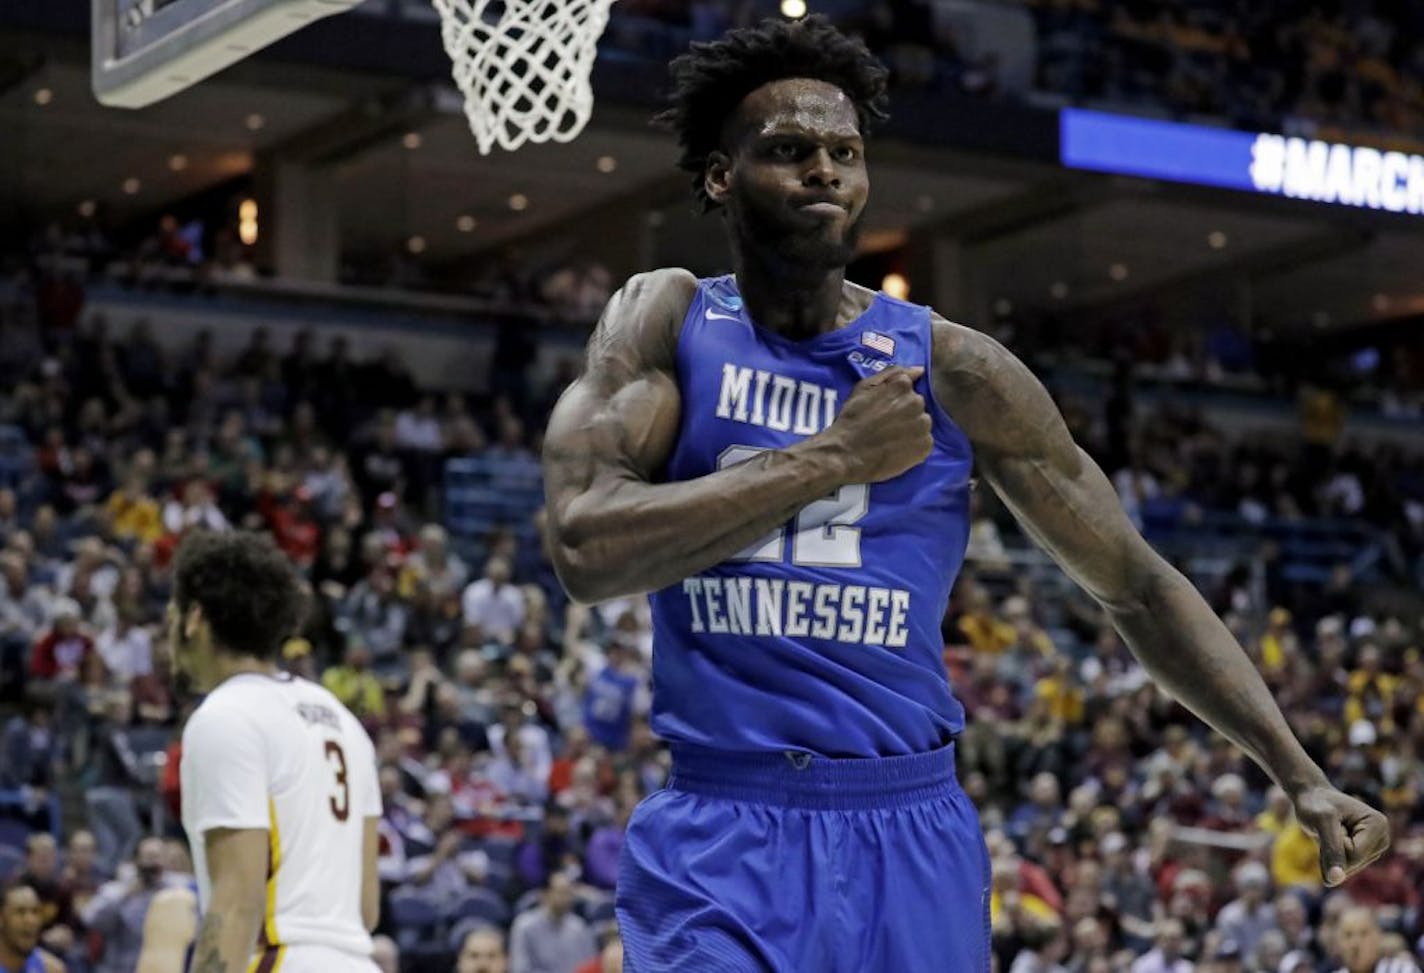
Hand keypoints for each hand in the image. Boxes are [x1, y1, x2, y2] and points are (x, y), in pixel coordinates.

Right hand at [818, 366, 931, 483]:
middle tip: (886, 425)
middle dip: (904, 412)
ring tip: (892, 438)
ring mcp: (923, 425)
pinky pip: (924, 441)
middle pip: (916, 405)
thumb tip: (918, 370)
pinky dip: (914, 445)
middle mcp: (917, 403)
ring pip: (921, 423)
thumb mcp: (863, 388)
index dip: (894, 399)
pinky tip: (898, 448)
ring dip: (911, 428)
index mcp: (902, 385)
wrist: (847, 454)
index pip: (907, 388)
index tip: (882, 410)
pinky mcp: (925, 446)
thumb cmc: (852, 419)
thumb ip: (891, 373)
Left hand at [1291, 785, 1389, 885]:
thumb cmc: (1316, 804)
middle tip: (1328, 828)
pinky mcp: (1364, 856)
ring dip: (1330, 854)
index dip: (1335, 843)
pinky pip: (1343, 869)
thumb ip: (1331, 850)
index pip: (1355, 855)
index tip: (1332, 822)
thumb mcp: (1321, 821)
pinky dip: (1329, 859)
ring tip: (1330, 834)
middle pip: (1353, 864)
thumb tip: (1335, 880)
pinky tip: (1329, 843)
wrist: (1311, 797)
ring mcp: (1374, 849)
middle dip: (1332, 850)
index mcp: (1378, 825)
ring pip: (1347, 868)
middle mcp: (1382, 839)